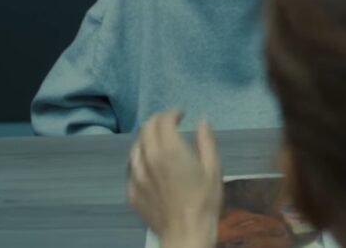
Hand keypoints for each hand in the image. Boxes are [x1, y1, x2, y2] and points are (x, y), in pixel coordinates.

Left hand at [128, 110, 222, 247]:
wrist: (186, 233)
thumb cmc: (204, 201)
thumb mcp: (213, 168)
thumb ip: (207, 141)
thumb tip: (202, 122)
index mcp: (170, 150)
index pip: (163, 120)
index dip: (172, 113)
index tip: (181, 113)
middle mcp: (149, 159)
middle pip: (146, 129)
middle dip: (158, 121)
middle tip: (169, 122)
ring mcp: (137, 176)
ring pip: (135, 147)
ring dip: (146, 138)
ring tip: (158, 140)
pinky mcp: (132, 192)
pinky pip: (132, 168)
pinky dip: (140, 159)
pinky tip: (150, 164)